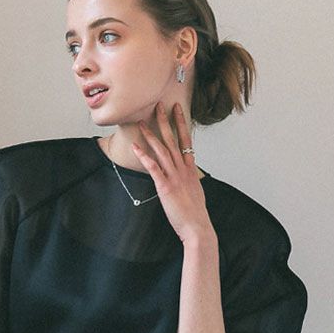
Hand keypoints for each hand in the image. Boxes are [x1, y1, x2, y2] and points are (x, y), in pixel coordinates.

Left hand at [132, 102, 211, 241]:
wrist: (197, 226)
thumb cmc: (196, 213)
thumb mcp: (196, 191)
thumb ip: (190, 180)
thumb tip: (187, 175)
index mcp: (190, 169)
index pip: (186, 140)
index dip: (181, 123)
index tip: (176, 109)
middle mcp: (183, 169)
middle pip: (173, 140)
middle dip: (165, 121)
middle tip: (158, 106)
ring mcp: (174, 177)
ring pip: (162, 150)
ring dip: (150, 135)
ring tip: (141, 123)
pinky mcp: (165, 186)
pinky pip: (153, 168)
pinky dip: (144, 156)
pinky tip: (136, 148)